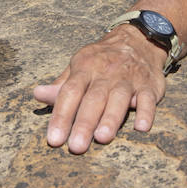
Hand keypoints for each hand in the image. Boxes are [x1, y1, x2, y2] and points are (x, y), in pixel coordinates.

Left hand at [33, 25, 166, 153]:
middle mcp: (106, 73)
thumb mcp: (79, 66)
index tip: (54, 139)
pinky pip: (148, 98)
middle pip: (93, 98)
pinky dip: (146, 112)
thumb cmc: (102, 59)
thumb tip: (37, 94)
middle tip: (76, 147)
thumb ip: (61, 84)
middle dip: (84, 123)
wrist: (137, 40)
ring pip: (119, 98)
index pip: (70, 92)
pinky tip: (141, 127)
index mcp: (85, 68)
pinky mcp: (149, 85)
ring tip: (102, 138)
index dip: (61, 115)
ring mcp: (128, 78)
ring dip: (111, 118)